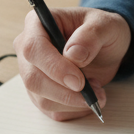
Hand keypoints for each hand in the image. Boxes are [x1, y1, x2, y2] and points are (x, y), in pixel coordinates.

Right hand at [13, 7, 130, 120]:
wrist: (105, 47)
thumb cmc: (101, 30)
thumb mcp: (106, 25)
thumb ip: (91, 35)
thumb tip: (73, 54)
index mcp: (37, 23)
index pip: (33, 48)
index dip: (54, 67)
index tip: (78, 81)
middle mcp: (27, 48)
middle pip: (33, 79)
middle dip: (65, 92)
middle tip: (92, 93)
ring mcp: (31, 72)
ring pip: (41, 98)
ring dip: (73, 102)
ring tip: (97, 91)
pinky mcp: (40, 92)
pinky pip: (52, 110)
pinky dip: (74, 109)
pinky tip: (89, 97)